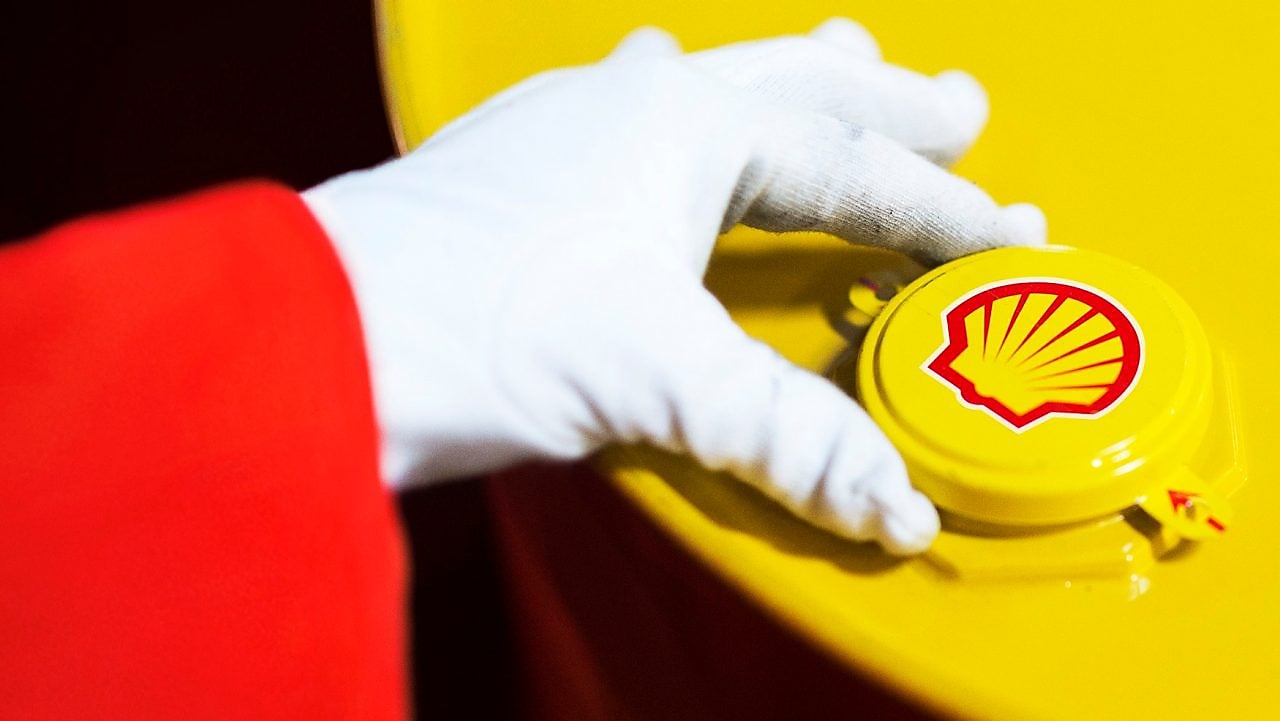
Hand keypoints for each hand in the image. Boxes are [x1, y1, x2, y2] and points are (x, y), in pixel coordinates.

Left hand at [303, 19, 1045, 553]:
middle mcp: (627, 103)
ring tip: (845, 69)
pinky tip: (673, 110)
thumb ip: (787, 435)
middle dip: (884, 105)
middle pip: (792, 88)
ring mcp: (565, 125)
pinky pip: (635, 112)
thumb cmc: (473, 329)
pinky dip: (691, 113)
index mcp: (680, 124)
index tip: (1007, 235)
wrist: (313, 337)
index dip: (937, 210)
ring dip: (790, 87)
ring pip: (713, 84)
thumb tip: (893, 501)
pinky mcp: (519, 168)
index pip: (846, 168)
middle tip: (957, 107)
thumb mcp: (657, 379)